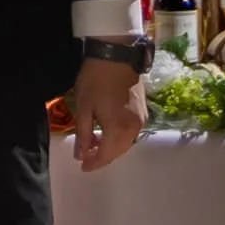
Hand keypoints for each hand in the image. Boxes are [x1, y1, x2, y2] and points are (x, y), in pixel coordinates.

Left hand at [67, 58, 145, 172]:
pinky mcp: (143, 113)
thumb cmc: (95, 81)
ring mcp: (141, 120)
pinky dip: (118, 139)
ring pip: (125, 144)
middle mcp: (134, 128)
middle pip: (118, 151)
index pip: (106, 154)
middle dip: (102, 157)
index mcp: (118, 129)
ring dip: (110, 149)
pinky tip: (105, 135)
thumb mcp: (83, 108)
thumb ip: (83, 134)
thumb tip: (81, 155)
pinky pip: (130, 134)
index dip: (94, 163)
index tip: (82, 167)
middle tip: (86, 159)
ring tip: (93, 147)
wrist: (116, 57)